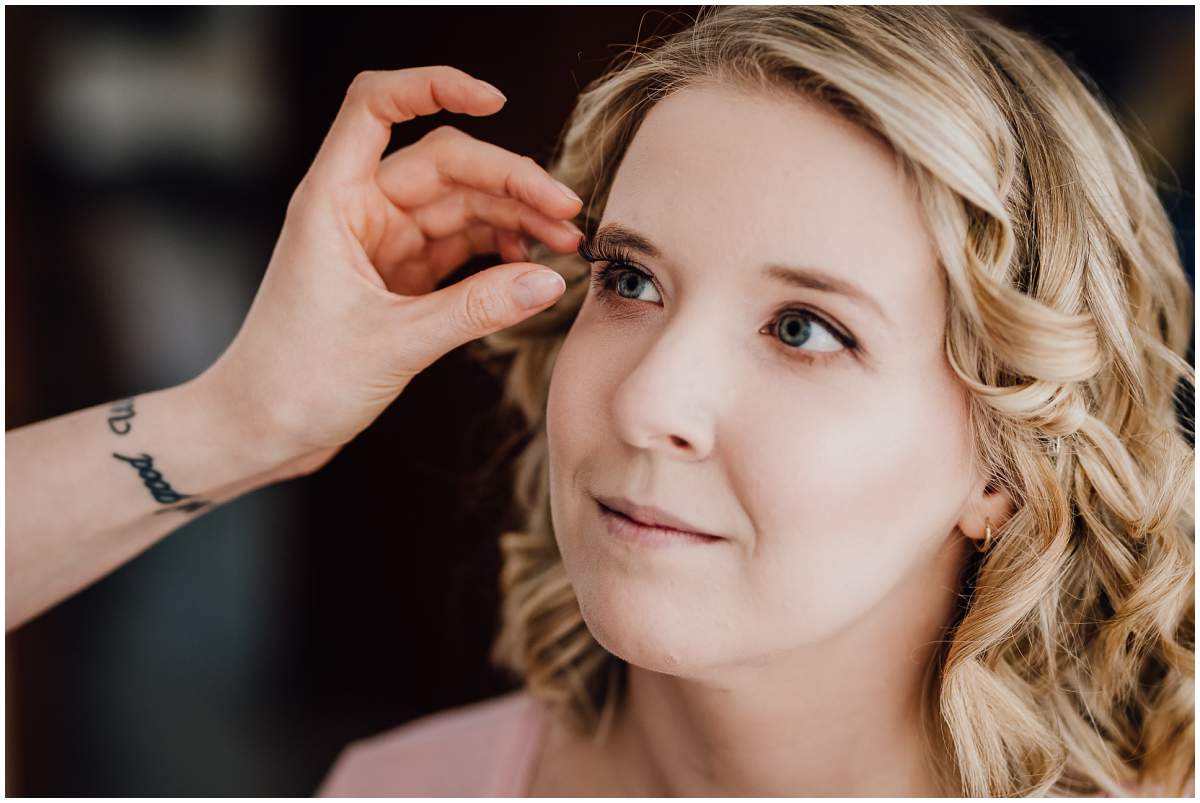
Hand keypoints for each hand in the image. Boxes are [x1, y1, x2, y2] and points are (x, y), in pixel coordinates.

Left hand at [197, 66, 583, 472]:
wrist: (260, 430)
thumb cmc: (296, 382)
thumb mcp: (393, 344)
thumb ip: (476, 310)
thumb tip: (549, 280)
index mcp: (334, 201)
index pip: (377, 106)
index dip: (434, 87)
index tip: (496, 98)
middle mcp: (359, 210)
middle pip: (445, 163)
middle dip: (510, 180)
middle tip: (567, 213)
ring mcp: (382, 243)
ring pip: (460, 206)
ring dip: (514, 217)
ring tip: (564, 242)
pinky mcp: (400, 278)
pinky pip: (459, 246)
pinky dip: (497, 251)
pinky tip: (529, 266)